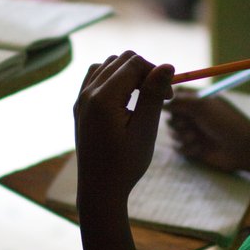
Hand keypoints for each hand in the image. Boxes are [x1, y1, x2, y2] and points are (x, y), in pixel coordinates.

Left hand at [73, 51, 172, 209]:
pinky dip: (113, 80)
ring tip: (142, 97)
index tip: (169, 97)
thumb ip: (153, 95)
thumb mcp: (145, 130)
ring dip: (129, 74)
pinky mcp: (80, 107)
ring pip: (107, 65)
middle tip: (160, 97)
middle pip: (121, 60)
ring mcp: (81, 99)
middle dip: (144, 71)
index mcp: (103, 98)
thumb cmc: (125, 164)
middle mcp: (87, 93)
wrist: (99, 190)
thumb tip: (167, 66)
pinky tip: (125, 100)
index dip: (156, 73)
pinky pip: (96, 78)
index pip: (134, 63)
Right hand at [165, 91, 249, 171]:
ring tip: (195, 138)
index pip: (178, 95)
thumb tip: (161, 101)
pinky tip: (199, 150)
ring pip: (173, 132)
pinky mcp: (195, 148)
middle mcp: (196, 115)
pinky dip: (187, 148)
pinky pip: (179, 147)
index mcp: (200, 100)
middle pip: (172, 114)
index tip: (172, 106)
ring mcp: (195, 131)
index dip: (172, 100)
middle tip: (186, 125)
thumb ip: (180, 101)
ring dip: (181, 135)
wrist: (243, 149)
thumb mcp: (203, 106)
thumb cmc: (226, 123)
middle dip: (176, 121)